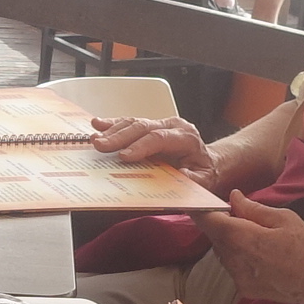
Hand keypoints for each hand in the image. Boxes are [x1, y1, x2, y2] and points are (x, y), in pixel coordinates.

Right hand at [91, 113, 216, 180]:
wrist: (207, 163)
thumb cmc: (203, 172)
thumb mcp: (204, 180)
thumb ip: (194, 179)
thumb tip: (180, 175)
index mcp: (186, 138)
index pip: (160, 138)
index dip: (141, 146)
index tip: (123, 156)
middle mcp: (173, 126)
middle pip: (143, 127)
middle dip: (120, 136)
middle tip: (101, 146)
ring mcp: (160, 123)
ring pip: (134, 123)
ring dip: (113, 130)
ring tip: (96, 139)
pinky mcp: (150, 126)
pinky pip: (131, 123)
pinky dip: (113, 124)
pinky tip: (99, 124)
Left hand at [199, 191, 303, 303]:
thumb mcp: (284, 218)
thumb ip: (253, 208)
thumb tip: (234, 198)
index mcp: (242, 238)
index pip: (208, 221)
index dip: (200, 210)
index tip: (199, 202)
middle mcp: (234, 260)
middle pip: (215, 237)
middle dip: (223, 224)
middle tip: (241, 216)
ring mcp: (237, 277)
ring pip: (223, 253)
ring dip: (231, 242)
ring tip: (257, 238)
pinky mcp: (244, 289)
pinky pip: (234, 267)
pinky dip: (240, 258)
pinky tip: (262, 256)